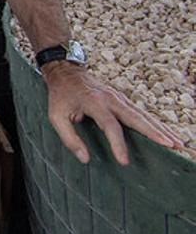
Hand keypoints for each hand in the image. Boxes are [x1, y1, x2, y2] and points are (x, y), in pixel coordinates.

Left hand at [42, 62, 184, 164]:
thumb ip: (69, 138)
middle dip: (154, 133)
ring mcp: (120, 98)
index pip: (110, 125)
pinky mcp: (123, 100)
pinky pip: (142, 113)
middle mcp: (111, 99)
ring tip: (178, 143)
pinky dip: (157, 124)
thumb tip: (85, 158)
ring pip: (144, 115)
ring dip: (161, 129)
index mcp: (94, 103)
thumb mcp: (55, 116)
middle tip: (171, 146)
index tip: (124, 161)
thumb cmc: (60, 96)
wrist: (65, 72)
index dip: (117, 144)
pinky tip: (168, 134)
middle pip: (136, 117)